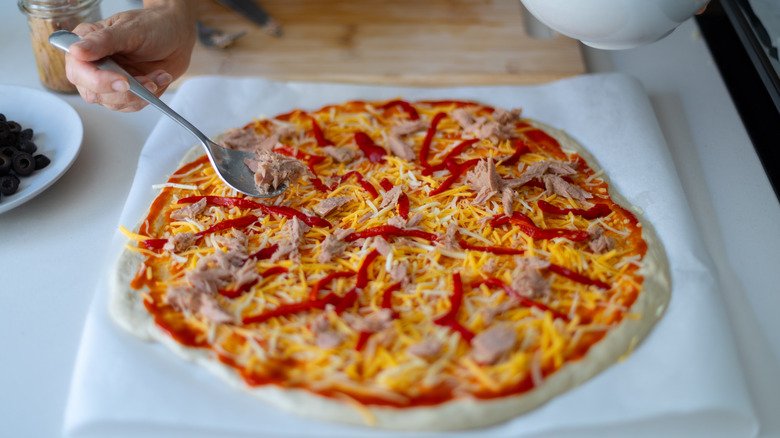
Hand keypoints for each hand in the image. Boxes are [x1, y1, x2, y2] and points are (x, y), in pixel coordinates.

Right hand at [65, 0, 195, 111]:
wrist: (177, 36)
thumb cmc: (153, 26)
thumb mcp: (129, 29)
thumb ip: (102, 41)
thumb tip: (76, 51)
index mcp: (86, 43)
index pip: (78, 70)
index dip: (97, 81)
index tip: (123, 80)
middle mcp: (93, 64)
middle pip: (93, 93)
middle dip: (124, 92)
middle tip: (147, 81)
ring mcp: (108, 80)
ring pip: (114, 103)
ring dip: (141, 94)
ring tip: (158, 75)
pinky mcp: (125, 92)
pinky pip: (131, 105)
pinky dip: (148, 96)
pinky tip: (159, 79)